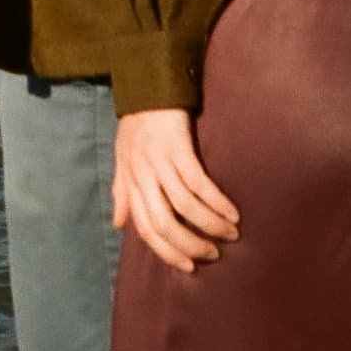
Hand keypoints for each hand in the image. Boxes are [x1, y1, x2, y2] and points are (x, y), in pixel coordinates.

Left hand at [112, 108, 239, 272]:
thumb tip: (118, 223)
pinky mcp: (178, 148)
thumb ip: (122, 191)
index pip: (145, 228)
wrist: (147, 85)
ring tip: (229, 234)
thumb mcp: (122, 157)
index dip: (166, 251)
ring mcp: (160, 162)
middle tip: (212, 254)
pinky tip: (231, 212)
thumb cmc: (136, 123)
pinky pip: (198, 184)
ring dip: (209, 226)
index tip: (187, 266)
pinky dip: (217, 202)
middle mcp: (142, 175)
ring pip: (184, 207)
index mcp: (130, 181)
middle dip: (191, 245)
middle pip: (165, 224)